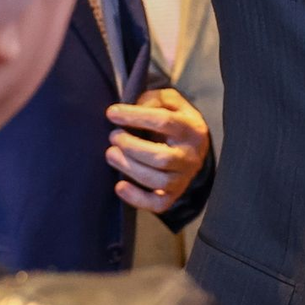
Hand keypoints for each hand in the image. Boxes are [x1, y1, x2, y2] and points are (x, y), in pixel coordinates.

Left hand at [105, 87, 210, 212]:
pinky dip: (137, 198)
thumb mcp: (170, 101)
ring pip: (158, 180)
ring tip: (111, 154)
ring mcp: (184, 178)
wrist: (192, 147)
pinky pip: (158, 204)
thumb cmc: (175, 119)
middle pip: (161, 157)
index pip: (164, 121)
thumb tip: (132, 109)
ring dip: (129, 168)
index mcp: (192, 128)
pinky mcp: (174, 195)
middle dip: (131, 147)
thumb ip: (153, 99)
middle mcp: (191, 155)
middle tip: (113, 136)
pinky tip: (120, 186)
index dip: (135, 117)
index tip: (111, 113)